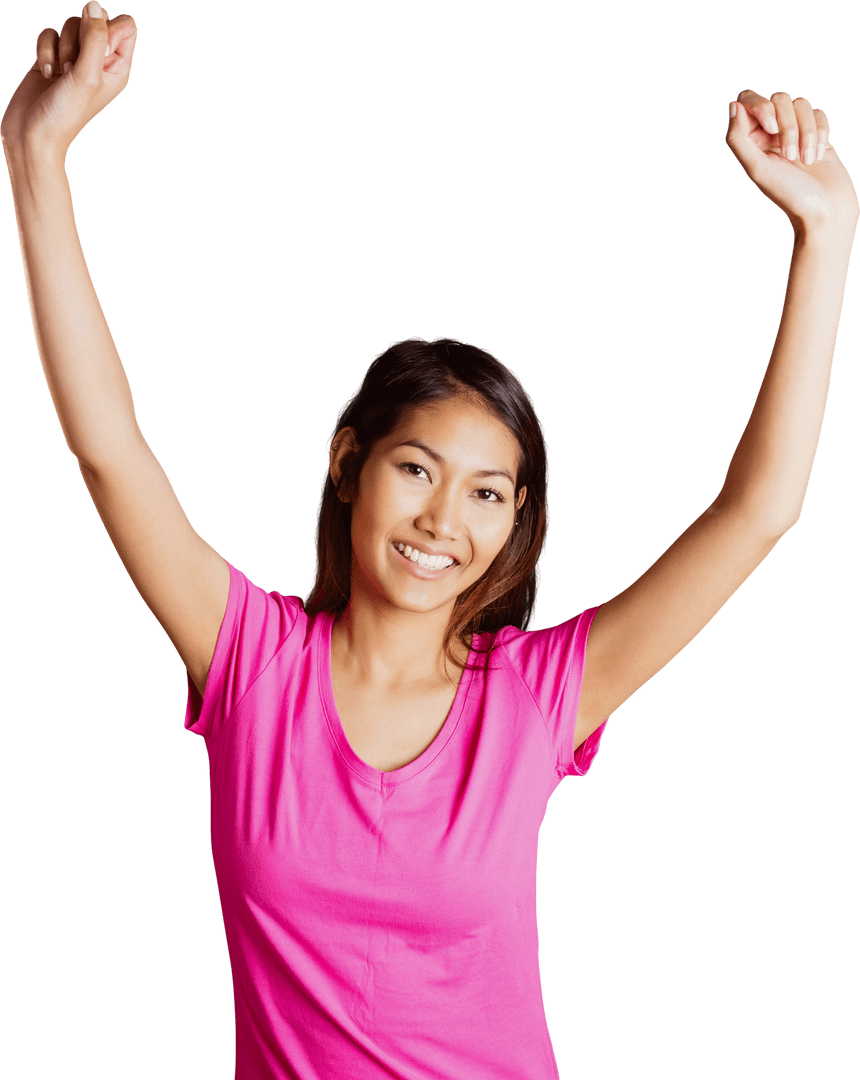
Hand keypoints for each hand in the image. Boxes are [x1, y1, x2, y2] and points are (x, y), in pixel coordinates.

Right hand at [0, 3, 137, 161]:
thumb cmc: (66, 114)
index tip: (95, 51)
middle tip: (74, 66)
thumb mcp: (87, 75)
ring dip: (61, 47)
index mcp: (118, 67)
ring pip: (70, 23)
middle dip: (80, 35)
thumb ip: (94, 38)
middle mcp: (99, 61)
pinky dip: (44, 50)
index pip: (126, 26)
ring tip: (61, 74)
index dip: (108, 28)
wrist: (34, 133)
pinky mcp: (52, 56)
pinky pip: (48, 32)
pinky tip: (47, 74)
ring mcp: (75, 58)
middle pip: (95, 18)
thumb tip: (93, 3)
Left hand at [725, 89, 858, 236]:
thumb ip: (738, 139)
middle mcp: (770, 134)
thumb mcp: (757, 169)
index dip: (760, 106)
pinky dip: (820, 133)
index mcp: (750, 141)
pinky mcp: (816, 132)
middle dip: (787, 124)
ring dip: (806, 131)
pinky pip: (818, 113)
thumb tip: (733, 105)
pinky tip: (818, 156)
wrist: (824, 209)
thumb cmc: (789, 194)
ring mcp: (795, 131)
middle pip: (778, 98)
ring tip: (806, 160)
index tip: (770, 128)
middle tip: (790, 155)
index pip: (748, 100)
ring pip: (801, 103)